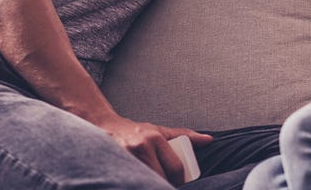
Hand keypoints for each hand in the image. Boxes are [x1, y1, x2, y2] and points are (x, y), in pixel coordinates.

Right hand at [94, 116, 212, 184]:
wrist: (102, 126)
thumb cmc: (134, 131)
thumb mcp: (159, 130)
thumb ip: (183, 136)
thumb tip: (208, 140)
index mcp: (154, 138)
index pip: (175, 167)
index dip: (180, 180)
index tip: (178, 182)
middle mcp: (140, 146)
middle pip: (161, 177)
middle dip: (165, 184)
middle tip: (165, 183)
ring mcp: (126, 157)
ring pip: (146, 180)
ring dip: (150, 183)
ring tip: (151, 180)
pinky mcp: (114, 165)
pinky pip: (131, 180)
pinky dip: (136, 181)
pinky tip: (138, 180)